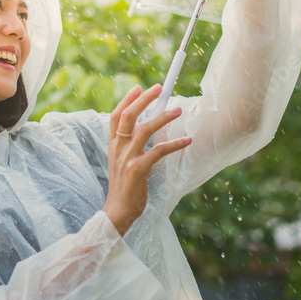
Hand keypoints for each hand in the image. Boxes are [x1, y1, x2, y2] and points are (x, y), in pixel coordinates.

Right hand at [102, 84, 191, 235]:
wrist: (117, 211)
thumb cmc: (124, 187)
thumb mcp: (121, 162)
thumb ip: (128, 146)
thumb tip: (146, 129)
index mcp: (113, 145)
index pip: (116, 116)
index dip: (127, 100)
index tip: (138, 87)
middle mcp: (118, 148)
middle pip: (129, 116)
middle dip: (144, 99)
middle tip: (159, 87)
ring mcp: (127, 158)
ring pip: (144, 129)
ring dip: (162, 117)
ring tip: (178, 110)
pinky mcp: (138, 170)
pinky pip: (158, 151)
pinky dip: (174, 144)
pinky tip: (187, 141)